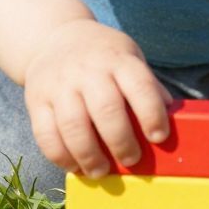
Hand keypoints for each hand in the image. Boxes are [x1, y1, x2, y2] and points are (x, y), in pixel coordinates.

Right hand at [24, 19, 171, 176]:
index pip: (139, 86)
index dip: (152, 114)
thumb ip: (148, 87)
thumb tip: (172, 121)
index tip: (159, 136)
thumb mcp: (130, 59)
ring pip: (73, 126)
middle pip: (106, 110)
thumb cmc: (104, 57)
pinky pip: (45, 135)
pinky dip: (61, 157)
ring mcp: (59, 85)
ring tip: (101, 171)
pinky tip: (75, 165)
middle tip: (131, 159)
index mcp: (118, 59)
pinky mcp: (36, 100)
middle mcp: (87, 70)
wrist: (55, 38)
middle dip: (122, 142)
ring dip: (90, 156)